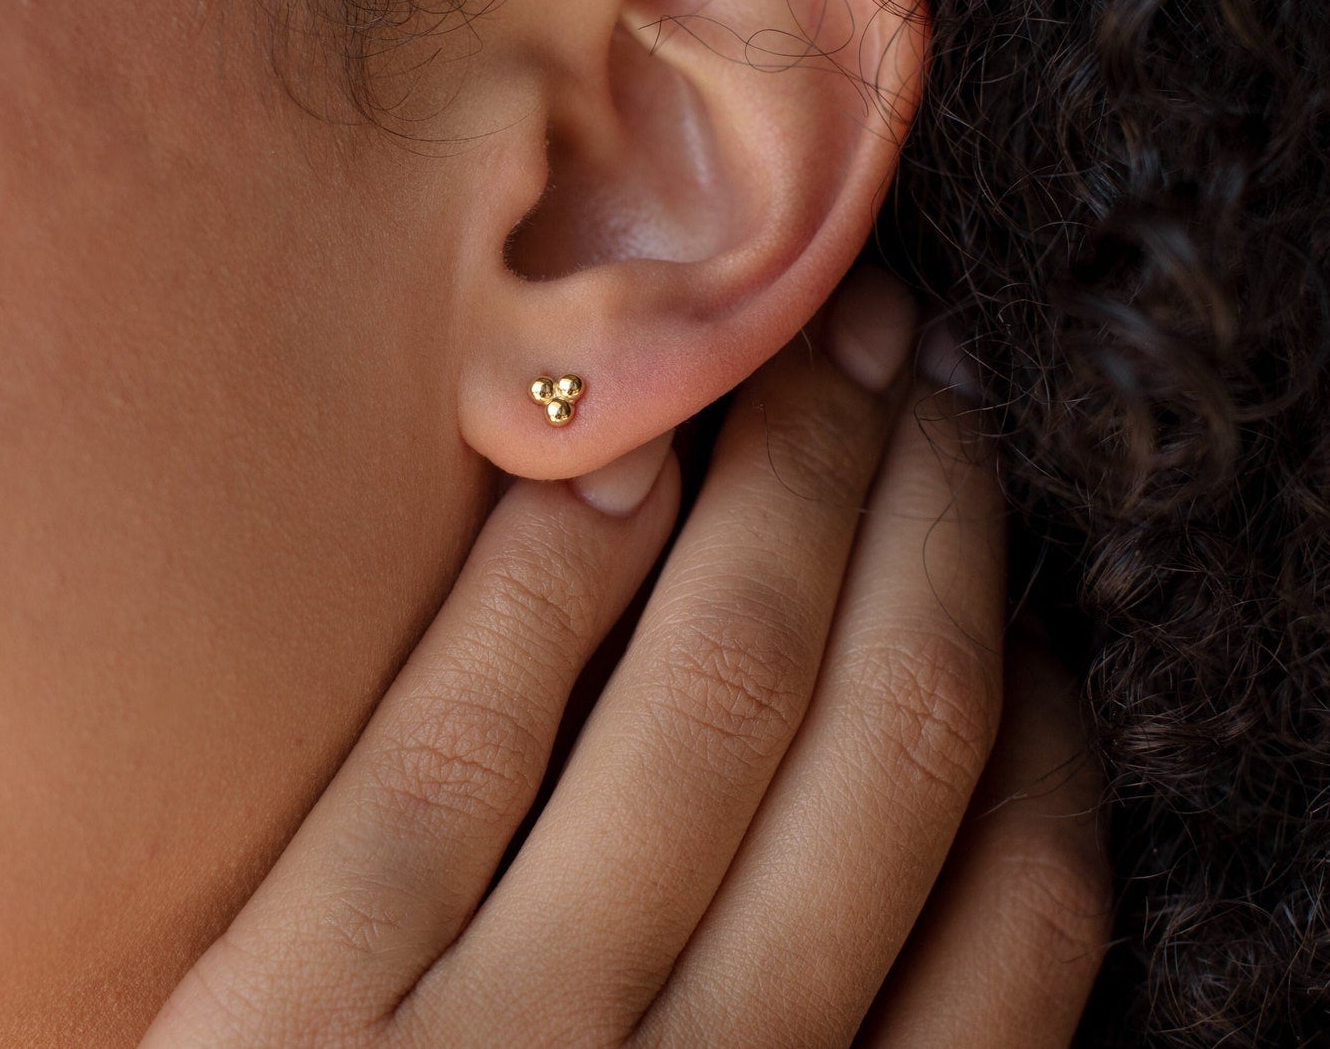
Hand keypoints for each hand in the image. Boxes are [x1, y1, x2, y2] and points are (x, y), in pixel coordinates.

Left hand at [141, 269, 1109, 1047]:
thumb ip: (806, 1041)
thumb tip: (932, 831)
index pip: (1020, 923)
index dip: (1042, 718)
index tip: (1013, 578)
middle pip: (880, 744)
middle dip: (931, 516)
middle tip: (924, 365)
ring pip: (709, 702)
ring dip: (787, 486)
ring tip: (811, 349)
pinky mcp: (288, 1022)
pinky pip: (455, 744)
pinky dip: (555, 578)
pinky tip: (607, 458)